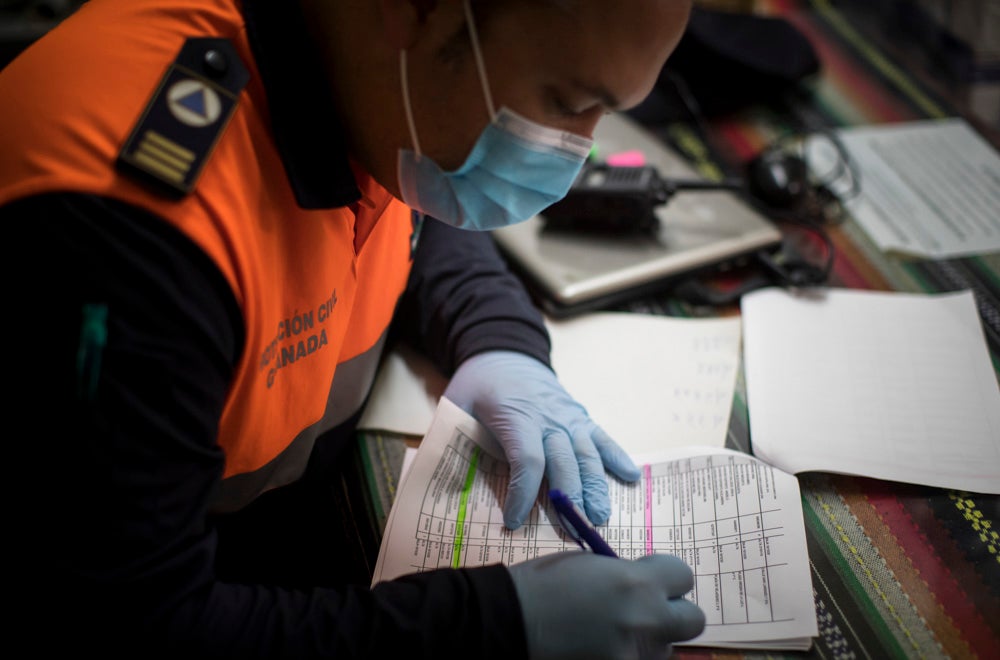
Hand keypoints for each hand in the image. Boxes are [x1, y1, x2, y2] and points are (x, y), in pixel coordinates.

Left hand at [442, 350, 639, 528]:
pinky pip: (602, 437)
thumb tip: (446, 483)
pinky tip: (631, 477)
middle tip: (573, 531)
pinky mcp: (580, 415)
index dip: (523, 493)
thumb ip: (454, 439)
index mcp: (516, 415)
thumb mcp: (456, 406)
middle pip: (564, 461)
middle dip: (569, 498)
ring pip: (587, 453)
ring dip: (596, 486)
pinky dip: (618, 456)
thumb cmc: (478, 385)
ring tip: (600, 516)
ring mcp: (568, 416)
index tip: (513, 521)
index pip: (526, 459)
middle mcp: (548, 417)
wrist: (506, 352)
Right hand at [509, 552, 704, 659]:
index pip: (683, 575)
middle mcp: (645, 621)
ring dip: (647, 641)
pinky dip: (626, 657)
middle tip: (644, 612)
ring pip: (665, 650)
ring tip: (612, 635)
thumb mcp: (591, 565)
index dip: (666, 577)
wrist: (509, 622)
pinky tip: (601, 650)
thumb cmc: (543, 584)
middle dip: (672, 613)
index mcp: (636, 583)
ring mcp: (633, 656)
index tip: (648, 579)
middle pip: (692, 620)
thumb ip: (626, 577)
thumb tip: (645, 587)